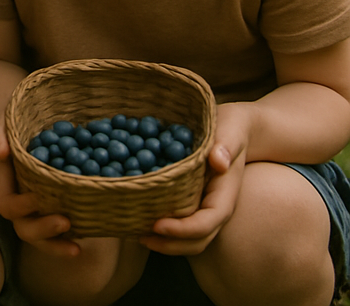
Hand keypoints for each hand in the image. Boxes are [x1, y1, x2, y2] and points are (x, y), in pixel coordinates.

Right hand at [0, 118, 79, 256]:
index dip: (19, 205)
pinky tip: (80, 246)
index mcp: (8, 180)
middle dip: (41, 228)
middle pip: (21, 226)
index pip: (4, 202)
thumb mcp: (12, 117)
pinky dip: (65, 246)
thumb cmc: (27, 117)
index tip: (39, 196)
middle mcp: (21, 199)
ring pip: (38, 239)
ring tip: (75, 244)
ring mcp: (38, 210)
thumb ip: (2, 131)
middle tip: (64, 220)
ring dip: (54, 244)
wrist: (53, 120)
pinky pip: (56, 240)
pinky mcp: (57, 214)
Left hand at [141, 103, 249, 255]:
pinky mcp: (194, 201)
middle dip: (171, 244)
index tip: (157, 225)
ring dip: (165, 243)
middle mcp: (215, 207)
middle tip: (140, 237)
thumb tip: (218, 161)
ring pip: (190, 238)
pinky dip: (163, 229)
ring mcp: (205, 207)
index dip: (184, 229)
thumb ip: (225, 145)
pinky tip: (140, 217)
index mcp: (225, 196)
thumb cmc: (231, 127)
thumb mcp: (230, 130)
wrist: (236, 129)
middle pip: (198, 240)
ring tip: (136, 234)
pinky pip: (181, 222)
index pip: (207, 223)